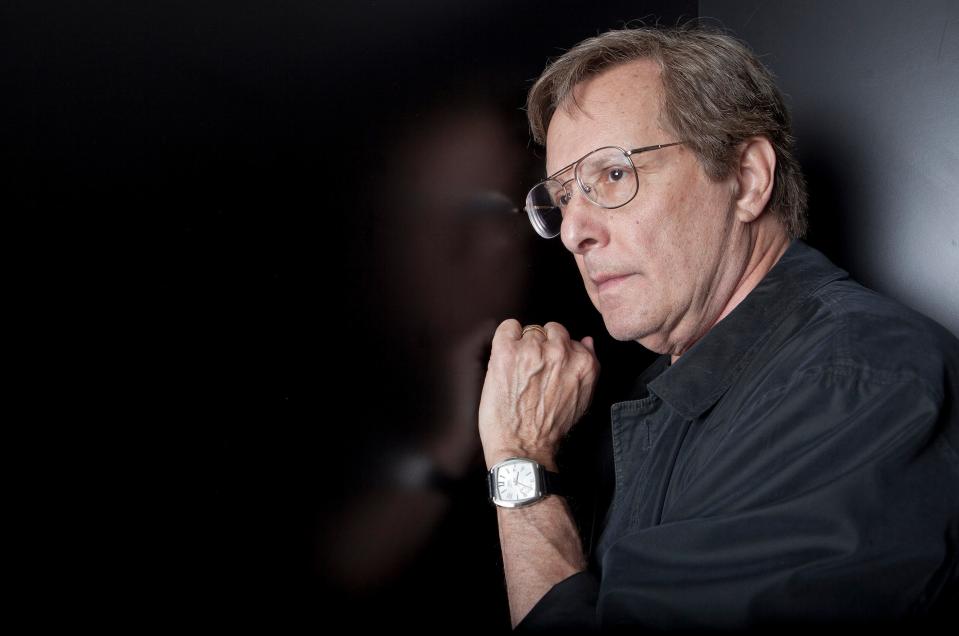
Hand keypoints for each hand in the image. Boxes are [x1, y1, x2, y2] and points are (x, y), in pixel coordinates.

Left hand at [478, 320, 599, 469]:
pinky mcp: (507, 351)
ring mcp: (533, 350)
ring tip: (518, 371)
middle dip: (542, 346)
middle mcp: (561, 352)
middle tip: (532, 370)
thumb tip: (586, 340)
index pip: (569, 338)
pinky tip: (505, 358)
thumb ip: (587, 366)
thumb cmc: (550, 428)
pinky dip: (506, 337)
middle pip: (550, 330)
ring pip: (530, 330)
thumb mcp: (582, 399)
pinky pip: (508, 327)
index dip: (556, 353)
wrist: (523, 448)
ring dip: (523, 346)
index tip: (547, 368)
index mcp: (583, 363)